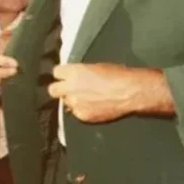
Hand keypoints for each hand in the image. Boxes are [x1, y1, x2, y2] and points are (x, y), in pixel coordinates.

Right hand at [0, 27, 17, 85]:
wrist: (0, 48)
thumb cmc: (6, 40)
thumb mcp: (8, 34)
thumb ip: (13, 30)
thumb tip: (22, 21)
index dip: (3, 61)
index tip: (16, 64)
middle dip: (2, 72)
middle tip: (16, 71)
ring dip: (2, 79)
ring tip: (15, 77)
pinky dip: (1, 83)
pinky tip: (12, 81)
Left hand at [49, 63, 168, 122]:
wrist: (130, 93)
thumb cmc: (119, 76)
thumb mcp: (97, 67)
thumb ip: (81, 73)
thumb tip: (76, 77)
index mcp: (74, 72)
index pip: (56, 72)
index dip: (62, 75)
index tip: (66, 77)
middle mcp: (70, 88)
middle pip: (53, 90)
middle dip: (60, 90)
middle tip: (69, 90)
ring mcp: (75, 104)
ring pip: (66, 103)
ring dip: (73, 101)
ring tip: (88, 99)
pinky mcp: (82, 116)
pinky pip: (77, 114)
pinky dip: (83, 111)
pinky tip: (95, 107)